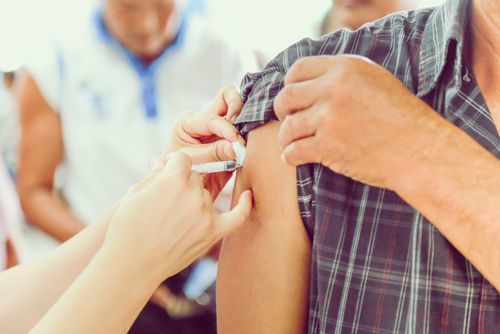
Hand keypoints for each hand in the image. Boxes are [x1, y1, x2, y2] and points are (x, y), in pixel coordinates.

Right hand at [101, 152, 252, 284]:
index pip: (183, 159)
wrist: (131, 265)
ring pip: (207, 195)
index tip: (168, 172)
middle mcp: (193, 194)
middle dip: (182, 184)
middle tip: (166, 202)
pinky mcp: (213, 233)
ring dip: (195, 200)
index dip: (174, 165)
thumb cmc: (127, 228)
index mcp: (172, 180)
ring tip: (173, 219)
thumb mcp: (135, 193)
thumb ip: (155, 174)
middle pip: (196, 177)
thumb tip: (163, 161)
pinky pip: (237, 216)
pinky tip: (248, 195)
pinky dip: (244, 205)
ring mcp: (205, 214)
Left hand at [164, 85, 243, 198]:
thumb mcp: (191, 163)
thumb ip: (212, 154)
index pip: (212, 118)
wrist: (185, 188)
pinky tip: (252, 144)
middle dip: (238, 106)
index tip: (234, 142)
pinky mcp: (234, 138)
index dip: (225, 128)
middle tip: (243, 126)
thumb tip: (235, 147)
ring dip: (247, 119)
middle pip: (227, 96)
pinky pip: (247, 128)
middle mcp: (206, 119)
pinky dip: (252, 131)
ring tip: (247, 137)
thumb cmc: (181, 173)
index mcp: (189, 121)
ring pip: (239, 107)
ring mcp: (221, 127)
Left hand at [275, 55, 446, 189]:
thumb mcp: (374, 79)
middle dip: (282, 111)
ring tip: (291, 143)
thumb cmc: (400, 116)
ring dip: (286, 138)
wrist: (419, 150)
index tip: (293, 98)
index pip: (297, 69)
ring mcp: (329, 118)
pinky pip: (293, 151)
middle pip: (286, 97)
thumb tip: (310, 80)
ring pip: (288, 126)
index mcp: (345, 67)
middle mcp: (333, 89)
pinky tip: (293, 158)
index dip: (289, 84)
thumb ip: (342, 75)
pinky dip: (289, 156)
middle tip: (289, 121)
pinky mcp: (328, 146)